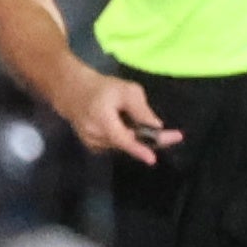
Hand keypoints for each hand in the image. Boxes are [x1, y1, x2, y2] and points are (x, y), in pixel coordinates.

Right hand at [56, 68, 175, 163]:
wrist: (72, 91)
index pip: (122, 139)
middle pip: (128, 144)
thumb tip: (156, 127)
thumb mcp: (126, 90)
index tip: (152, 159)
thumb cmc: (102, 87)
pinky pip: (116, 145)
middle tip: (174, 135)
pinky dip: (126, 138)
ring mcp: (92, 144)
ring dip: (137, 137)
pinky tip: (124, 125)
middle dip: (151, 140)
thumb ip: (141, 110)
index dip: (138, 150)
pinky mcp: (93, 147)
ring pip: (123, 145)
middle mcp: (95, 136)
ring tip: (143, 123)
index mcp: (102, 120)